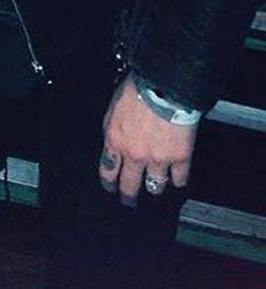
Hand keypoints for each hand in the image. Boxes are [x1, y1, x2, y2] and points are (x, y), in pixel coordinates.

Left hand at [99, 73, 196, 205]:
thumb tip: (112, 142)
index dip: (109, 183)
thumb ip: (112, 130)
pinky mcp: (179, 158)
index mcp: (116, 141)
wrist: (164, 87)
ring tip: (155, 190)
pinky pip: (179, 178)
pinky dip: (178, 181)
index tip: (111, 188)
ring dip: (154, 189)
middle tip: (130, 200)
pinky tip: (177, 181)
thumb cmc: (137, 91)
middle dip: (129, 196)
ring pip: (155, 186)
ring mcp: (158, 159)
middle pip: (130, 185)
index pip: (108, 171)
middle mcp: (135, 155)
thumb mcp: (113, 109)